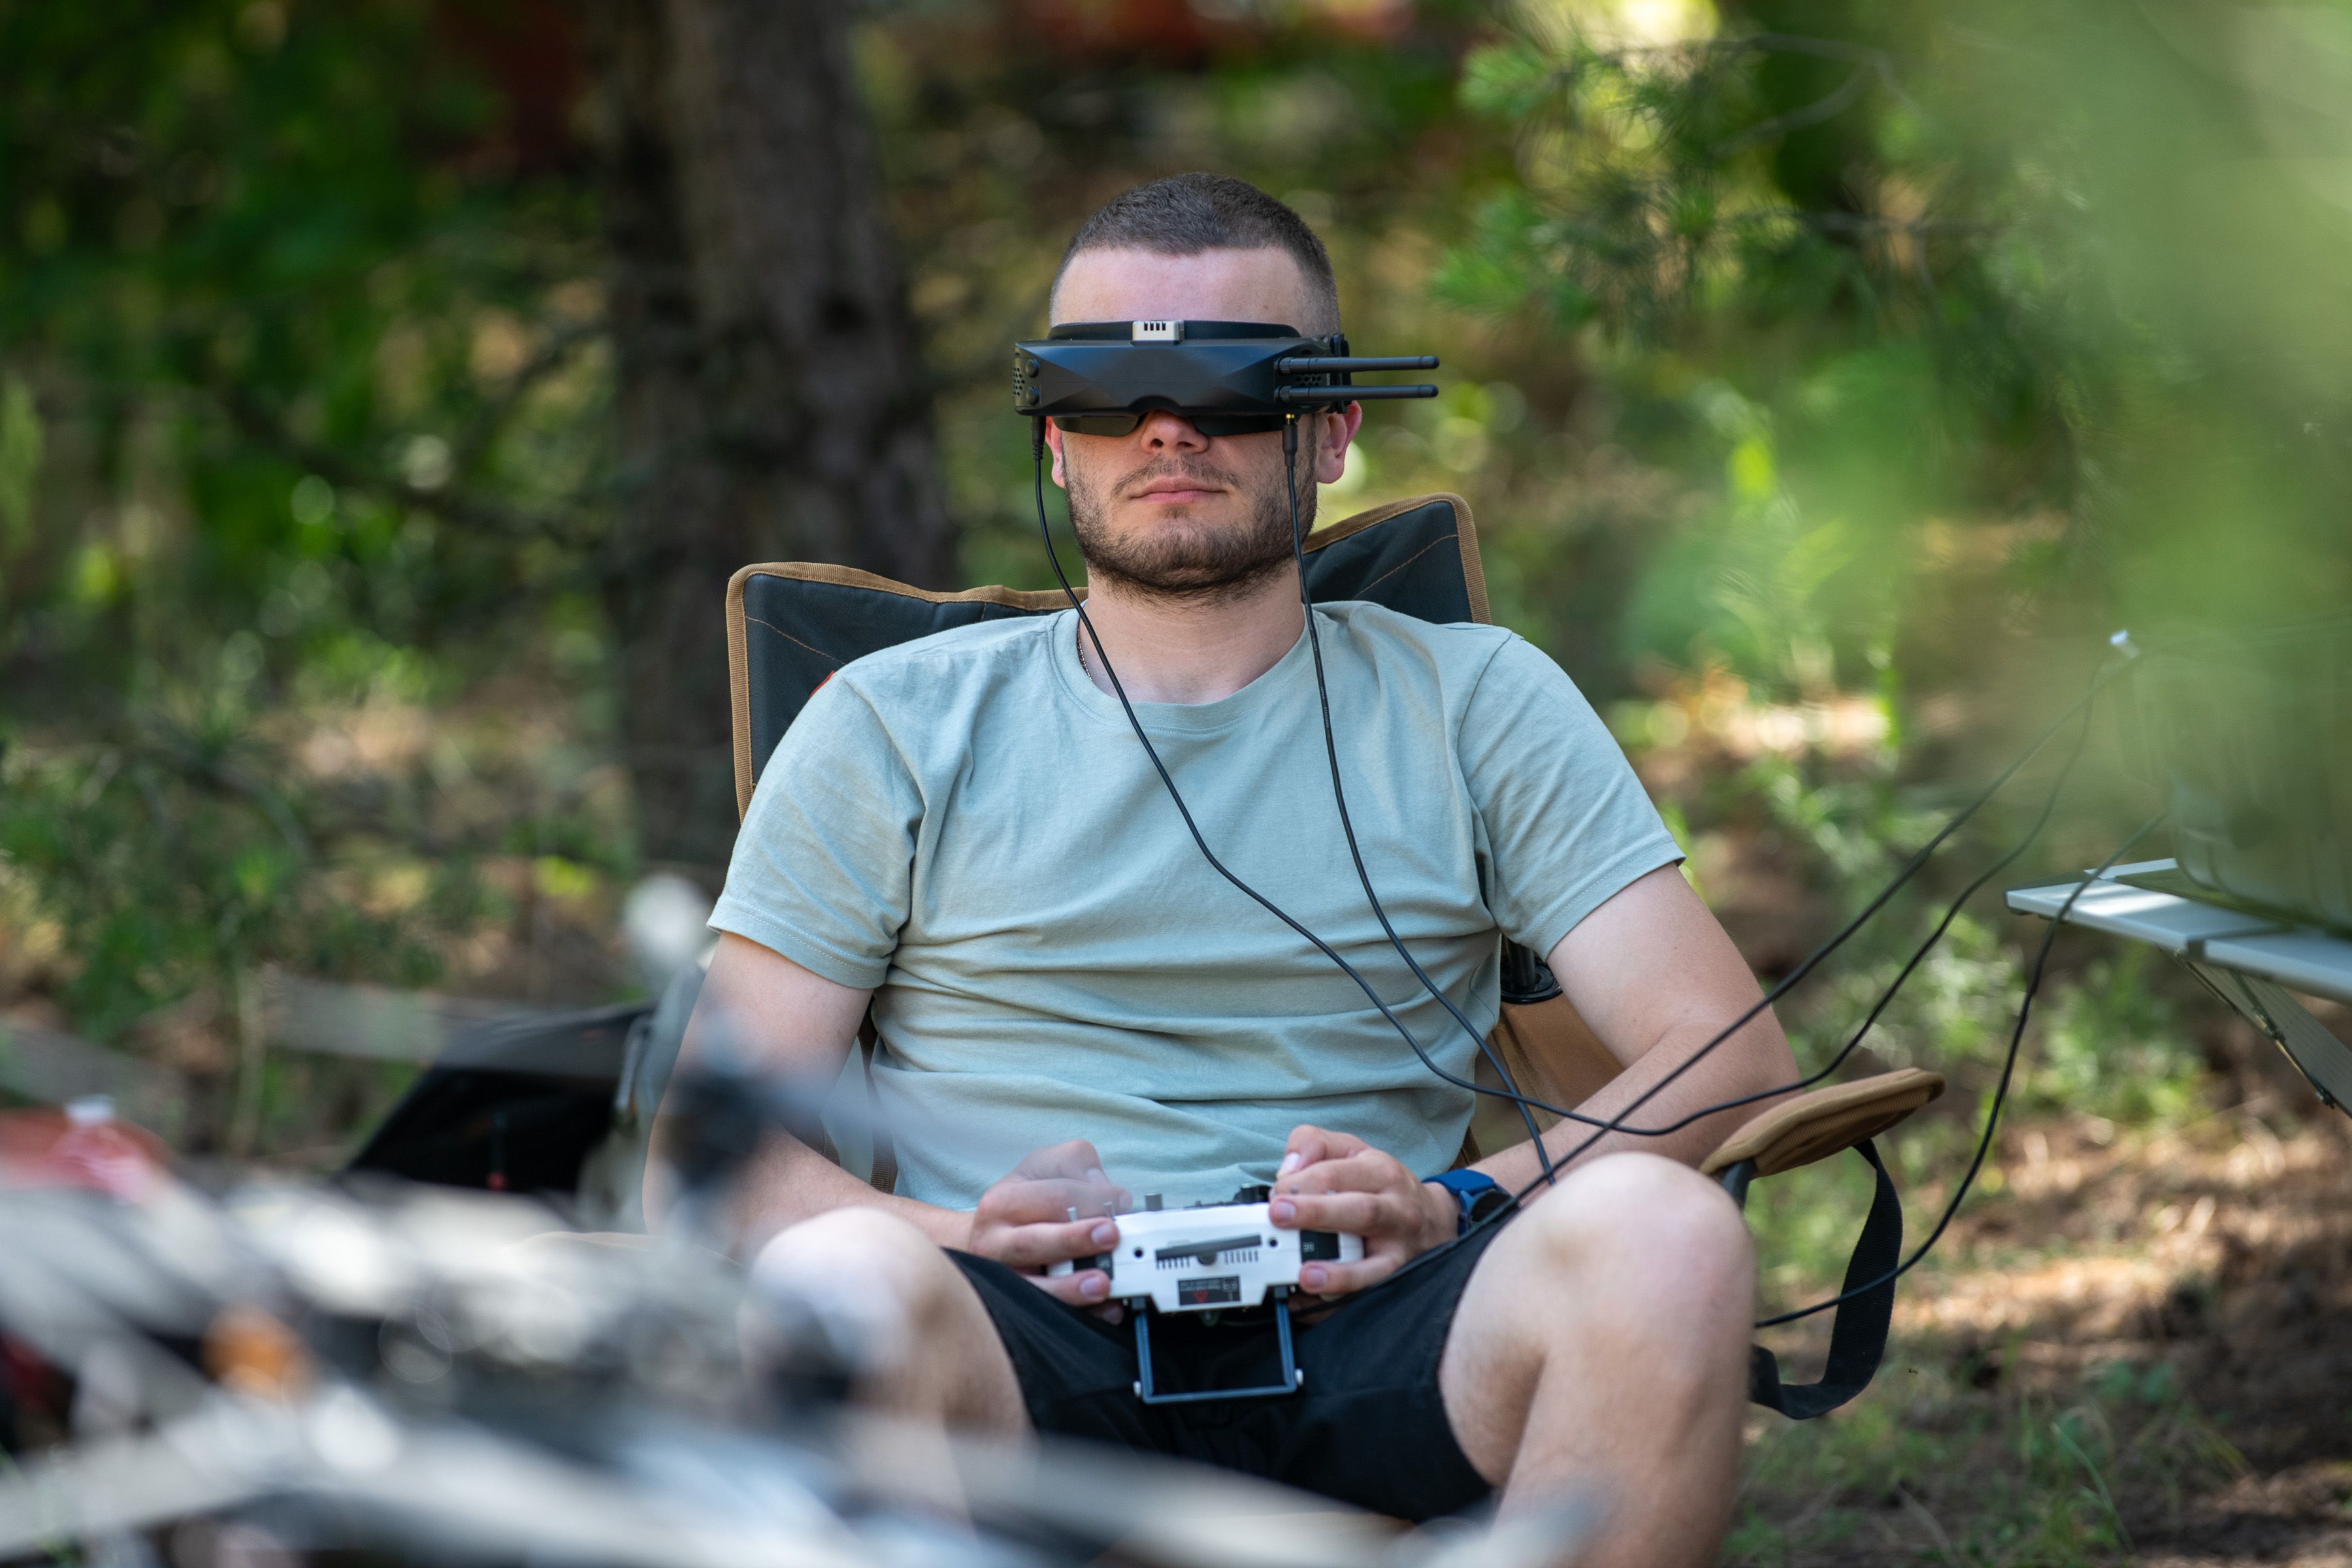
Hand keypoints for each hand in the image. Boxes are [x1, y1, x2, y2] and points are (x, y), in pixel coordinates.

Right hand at [967, 1139, 1130, 1314]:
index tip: (1120, 1201)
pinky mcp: (1019, 1306)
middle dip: (1074, 1241)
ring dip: (1070, 1288)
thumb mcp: (1047, 1165)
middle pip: (1033, 1244)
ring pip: (1033, 1288)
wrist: (993, 1235)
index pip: (1052, 1198)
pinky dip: (1080, 1314)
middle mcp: (994, 1243)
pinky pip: (1048, 1314)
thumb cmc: (1026, 1198)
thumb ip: (1077, 1165)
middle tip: (1110, 1236)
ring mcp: (1005, 1280)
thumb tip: (1108, 1193)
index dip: (1092, 1199)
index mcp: (1002, 1202)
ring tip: (1103, 1283)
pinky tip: (1105, 1309)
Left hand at [1269, 1125, 1457, 1298]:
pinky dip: (1338, 1305)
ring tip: (1306, 1276)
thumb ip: (1314, 1144)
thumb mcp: (1352, 1150)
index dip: (1304, 1180)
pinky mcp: (1397, 1280)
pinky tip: (1309, 1306)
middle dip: (1317, 1214)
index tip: (1277, 1192)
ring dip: (1340, 1273)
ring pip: (1375, 1264)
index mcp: (1381, 1172)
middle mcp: (1395, 1210)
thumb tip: (1287, 1170)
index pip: (1339, 1171)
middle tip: (1279, 1216)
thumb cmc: (1383, 1184)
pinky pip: (1369, 1297)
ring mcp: (1399, 1251)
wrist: (1434, 1219)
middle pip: (1360, 1212)